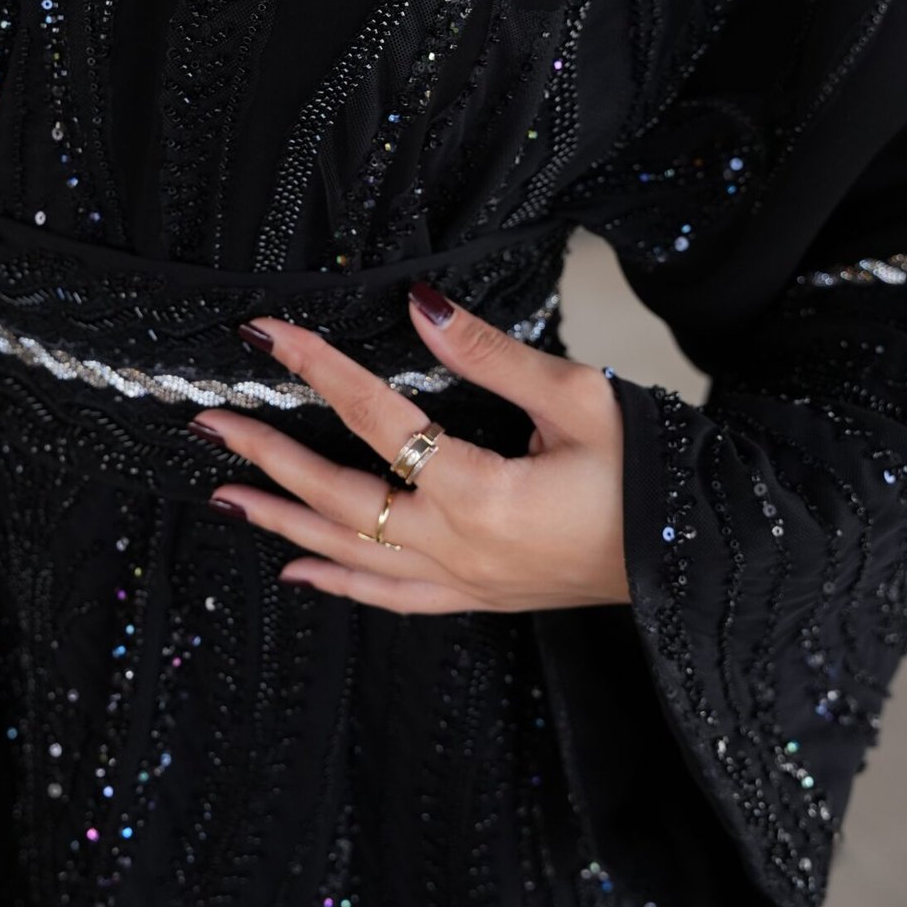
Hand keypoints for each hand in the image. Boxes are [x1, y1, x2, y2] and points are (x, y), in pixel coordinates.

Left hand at [190, 280, 630, 614]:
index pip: (376, 419)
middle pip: (338, 496)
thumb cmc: (652, 478)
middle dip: (266, 456)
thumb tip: (420, 309)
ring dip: (282, 519)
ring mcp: (463, 582)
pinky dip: (335, 581)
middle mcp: (457, 548)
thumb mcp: (580, 399)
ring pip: (348, 553)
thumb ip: (490, 356)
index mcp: (481, 494)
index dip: (317, 370)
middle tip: (209, 422)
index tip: (269, 335)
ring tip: (223, 492)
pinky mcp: (477, 598)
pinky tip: (295, 567)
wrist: (698, 566)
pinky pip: (387, 596)